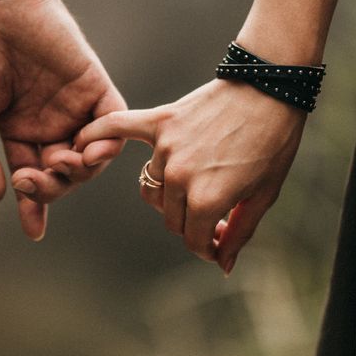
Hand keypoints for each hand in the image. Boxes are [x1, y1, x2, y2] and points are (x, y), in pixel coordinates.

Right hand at [0, 0, 125, 240]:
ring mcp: (75, 105)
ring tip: (63, 165)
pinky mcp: (95, 84)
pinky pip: (112, 121)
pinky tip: (89, 149)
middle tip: (35, 180)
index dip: (34, 206)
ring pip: (91, 156)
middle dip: (52, 188)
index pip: (32, 178)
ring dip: (81, 171)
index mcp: (19, 130)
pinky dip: (108, 141)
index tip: (34, 232)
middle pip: (63, 174)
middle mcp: (51, 122)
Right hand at [73, 79, 306, 270]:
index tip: (221, 239)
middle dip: (194, 223)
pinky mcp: (160, 121)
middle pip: (171, 219)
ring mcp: (166, 149)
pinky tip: (80, 142)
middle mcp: (179, 177)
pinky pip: (119, 129)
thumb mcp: (264, 195)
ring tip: (197, 182)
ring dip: (171, 194)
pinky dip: (98, 134)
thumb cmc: (274, 143)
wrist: (270, 89)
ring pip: (154, 189)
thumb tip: (222, 265)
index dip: (209, 246)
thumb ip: (239, 232)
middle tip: (216, 212)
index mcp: (207, 200)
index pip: (193, 240)